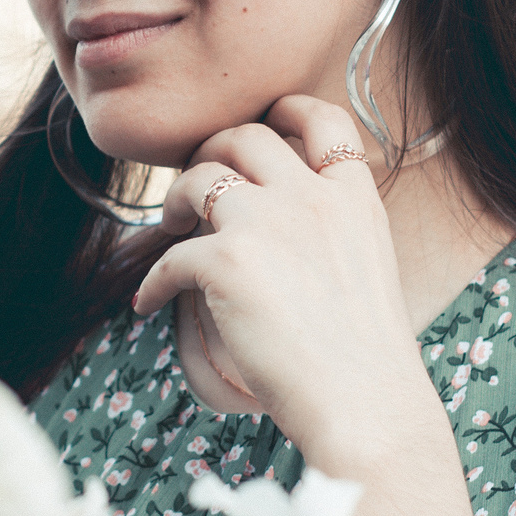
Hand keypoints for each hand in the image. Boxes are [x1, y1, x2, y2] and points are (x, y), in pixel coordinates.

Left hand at [131, 96, 482, 515]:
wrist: (364, 404)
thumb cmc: (366, 364)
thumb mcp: (366, 276)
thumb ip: (331, 240)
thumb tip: (281, 244)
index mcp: (355, 201)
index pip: (324, 120)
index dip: (287, 111)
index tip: (264, 121)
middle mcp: (312, 198)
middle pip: (248, 136)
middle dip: (214, 150)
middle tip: (197, 181)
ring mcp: (268, 223)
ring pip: (201, 176)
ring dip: (175, 198)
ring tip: (169, 226)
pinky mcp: (227, 260)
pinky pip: (171, 254)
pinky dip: (154, 279)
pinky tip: (149, 301)